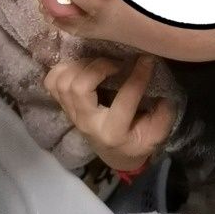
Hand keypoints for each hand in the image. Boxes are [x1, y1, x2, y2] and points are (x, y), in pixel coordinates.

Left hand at [44, 56, 175, 170]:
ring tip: (101, 63)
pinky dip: (64, 68)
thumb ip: (162, 115)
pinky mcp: (64, 106)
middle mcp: (87, 122)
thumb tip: (161, 91)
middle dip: (99, 67)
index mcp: (113, 132)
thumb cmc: (137, 141)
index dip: (138, 76)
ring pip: (64, 82)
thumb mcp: (156, 134)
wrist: (115, 153)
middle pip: (79, 87)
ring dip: (83, 66)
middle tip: (117, 62)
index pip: (124, 100)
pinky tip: (82, 66)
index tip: (147, 59)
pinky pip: (52, 81)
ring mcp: (72, 114)